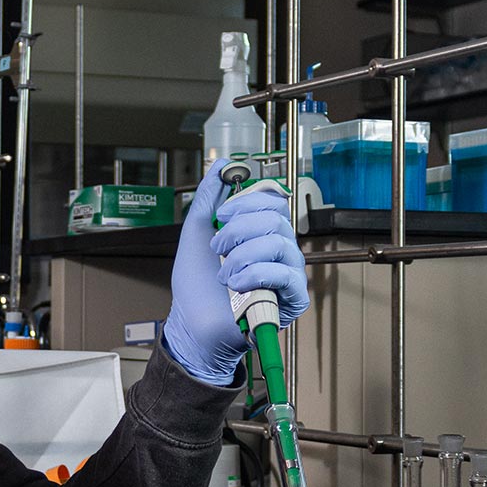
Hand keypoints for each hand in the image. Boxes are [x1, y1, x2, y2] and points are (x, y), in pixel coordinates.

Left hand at [161, 158, 308, 385]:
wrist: (193, 323)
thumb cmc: (196, 284)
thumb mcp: (197, 230)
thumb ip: (208, 195)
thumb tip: (222, 163)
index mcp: (261, 231)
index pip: (273, 199)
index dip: (247, 201)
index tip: (222, 215)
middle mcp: (279, 248)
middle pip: (276, 217)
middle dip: (238, 230)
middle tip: (217, 249)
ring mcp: (288, 273)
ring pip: (279, 243)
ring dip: (242, 256)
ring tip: (224, 273)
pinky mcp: (292, 298)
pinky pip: (286, 274)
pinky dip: (255, 275)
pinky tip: (237, 285)